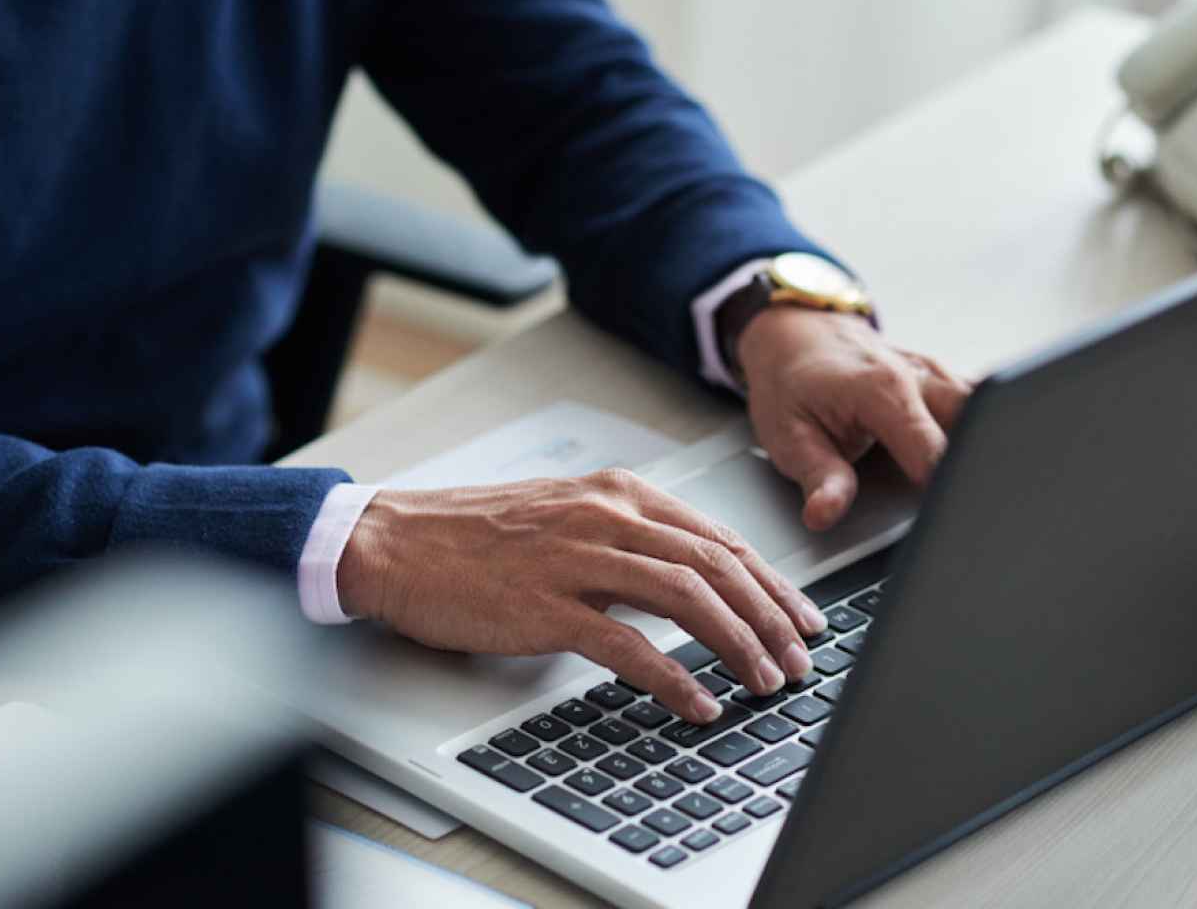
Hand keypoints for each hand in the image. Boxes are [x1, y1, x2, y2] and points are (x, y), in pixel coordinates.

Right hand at [336, 469, 826, 722]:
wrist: (394, 541)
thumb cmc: (475, 535)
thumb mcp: (566, 515)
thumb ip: (628, 538)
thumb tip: (692, 578)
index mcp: (618, 493)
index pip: (719, 536)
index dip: (771, 581)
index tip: (801, 616)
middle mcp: (607, 516)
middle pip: (717, 565)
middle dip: (771, 616)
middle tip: (801, 657)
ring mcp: (577, 559)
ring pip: (687, 598)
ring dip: (738, 644)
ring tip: (765, 681)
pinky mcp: (546, 606)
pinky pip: (627, 646)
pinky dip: (673, 678)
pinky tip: (698, 703)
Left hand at [738, 308, 972, 529]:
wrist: (792, 333)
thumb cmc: (789, 382)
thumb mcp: (789, 437)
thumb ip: (819, 478)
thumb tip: (825, 514)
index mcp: (883, 391)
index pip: (933, 452)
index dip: (941, 490)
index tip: (942, 517)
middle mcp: (919, 377)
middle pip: (975, 424)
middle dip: (975, 465)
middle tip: (962, 504)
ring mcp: (936, 373)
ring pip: (982, 409)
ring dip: (980, 443)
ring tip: (967, 481)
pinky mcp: (942, 378)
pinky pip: (975, 402)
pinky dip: (978, 427)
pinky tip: (971, 453)